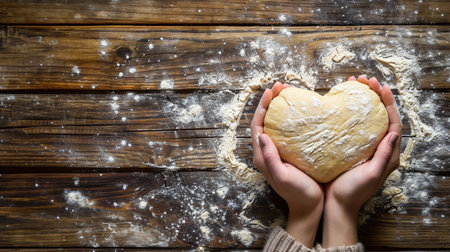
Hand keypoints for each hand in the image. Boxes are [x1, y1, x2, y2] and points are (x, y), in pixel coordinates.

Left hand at [251, 81, 323, 247]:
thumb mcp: (282, 177)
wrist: (309, 208)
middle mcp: (266, 152)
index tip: (272, 90)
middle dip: (270, 102)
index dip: (263, 106)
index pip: (258, 125)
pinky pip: (285, 131)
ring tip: (289, 94)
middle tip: (282, 86)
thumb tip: (261, 135)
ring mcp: (277, 152)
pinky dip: (289, 119)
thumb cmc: (297, 194)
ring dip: (279, 108)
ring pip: (274, 124)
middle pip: (265, 121)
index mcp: (261, 156)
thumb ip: (270, 158)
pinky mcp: (288, 154)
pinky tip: (300, 113)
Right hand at [322, 76, 401, 246]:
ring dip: (363, 101)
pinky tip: (342, 104)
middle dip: (375, 96)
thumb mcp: (372, 174)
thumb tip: (394, 133)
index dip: (388, 103)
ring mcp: (365, 148)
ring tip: (353, 85)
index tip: (380, 87)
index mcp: (388, 154)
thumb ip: (384, 155)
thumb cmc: (353, 191)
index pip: (393, 123)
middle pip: (381, 116)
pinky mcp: (352, 149)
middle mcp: (379, 148)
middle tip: (364, 80)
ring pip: (367, 119)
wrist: (336, 205)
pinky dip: (350, 112)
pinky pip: (354, 126)